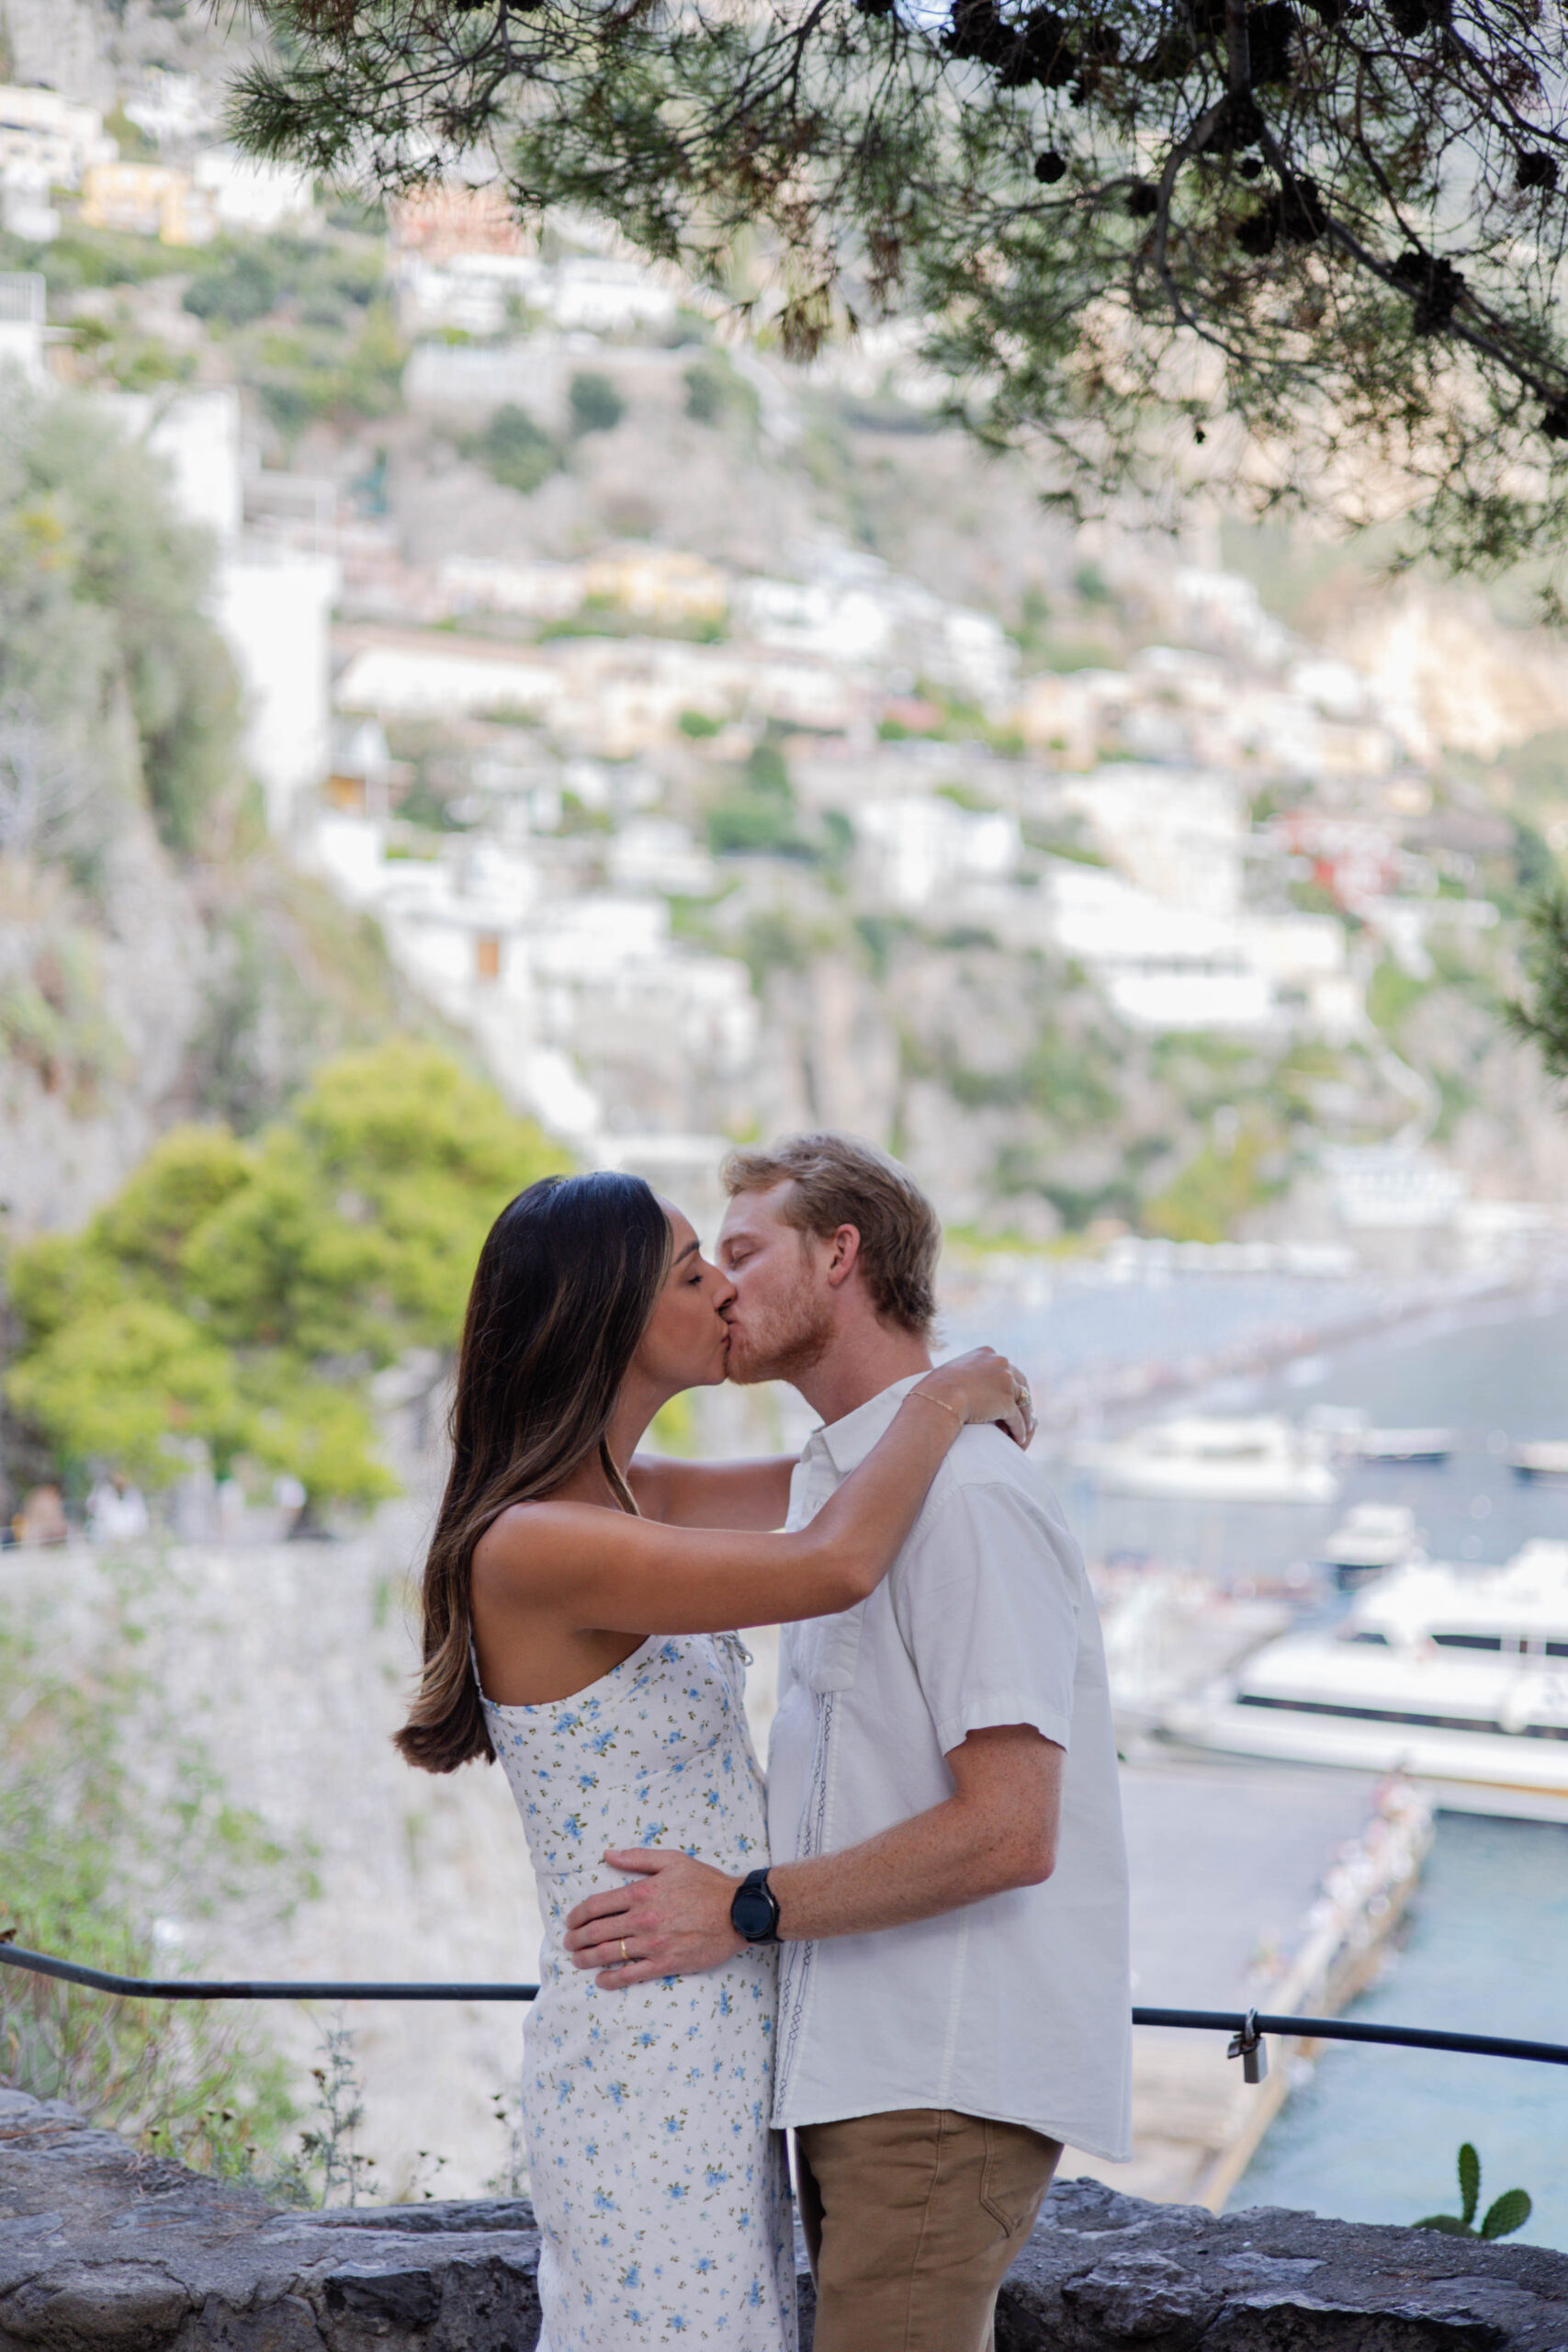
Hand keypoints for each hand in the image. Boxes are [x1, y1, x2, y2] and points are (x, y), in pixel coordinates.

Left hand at [563, 1849, 744, 1987]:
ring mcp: (653, 1944)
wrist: (737, 1912)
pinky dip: (611, 1979)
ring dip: (587, 1959)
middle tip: (568, 1942)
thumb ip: (637, 1858)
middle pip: (597, 1931)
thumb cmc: (706, 1884)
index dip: (577, 1914)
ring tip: (577, 1960)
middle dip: (576, 1938)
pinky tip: (601, 1980)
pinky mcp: (665, 1963)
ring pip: (609, 1954)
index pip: (597, 1905)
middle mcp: (643, 1919)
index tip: (570, 1921)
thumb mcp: (673, 1861)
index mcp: (642, 1892)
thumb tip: (607, 1855)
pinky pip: (631, 1975)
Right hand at [917, 1348, 1035, 1449]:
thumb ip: (964, 1374)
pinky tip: (1019, 1439)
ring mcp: (1006, 1382)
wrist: (939, 1397)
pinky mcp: (1008, 1402)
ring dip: (1025, 1417)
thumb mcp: (951, 1372)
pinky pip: (1018, 1419)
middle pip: (1021, 1382)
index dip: (1009, 1383)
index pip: (1005, 1368)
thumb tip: (961, 1385)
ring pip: (1023, 1402)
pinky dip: (1020, 1430)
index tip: (1009, 1394)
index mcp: (987, 1353)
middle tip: (1022, 1412)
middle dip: (1022, 1399)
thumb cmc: (935, 1388)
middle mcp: (1001, 1363)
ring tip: (1024, 1430)